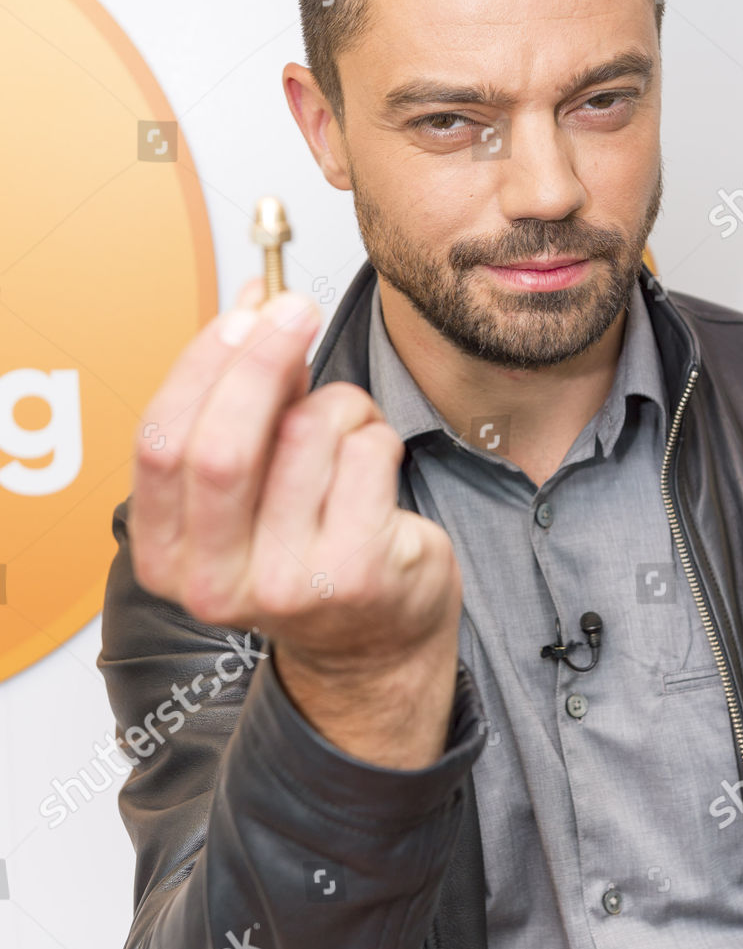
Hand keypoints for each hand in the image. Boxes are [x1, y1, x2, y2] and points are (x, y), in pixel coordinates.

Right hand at [129, 277, 462, 758]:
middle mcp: (216, 581)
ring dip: (335, 404)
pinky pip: (365, 454)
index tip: (243, 311)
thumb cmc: (307, 547)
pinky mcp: (355, 572)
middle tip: (295, 310)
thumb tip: (253, 304)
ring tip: (346, 431)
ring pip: (306, 435)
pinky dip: (375, 434)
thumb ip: (241, 401)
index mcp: (167, 556)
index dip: (202, 363)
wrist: (372, 644)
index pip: (161, 442)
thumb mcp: (249, 483)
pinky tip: (375, 466)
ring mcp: (287, 583)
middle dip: (261, 358)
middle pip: (221, 445)